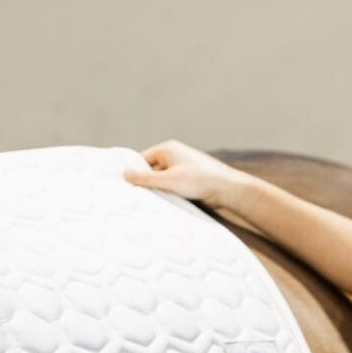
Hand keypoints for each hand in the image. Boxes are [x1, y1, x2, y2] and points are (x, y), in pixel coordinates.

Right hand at [122, 140, 237, 208]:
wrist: (226, 189)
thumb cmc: (199, 181)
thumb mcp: (168, 181)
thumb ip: (145, 179)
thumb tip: (125, 175)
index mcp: (167, 149)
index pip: (142, 160)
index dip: (134, 173)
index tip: (125, 187)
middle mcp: (174, 155)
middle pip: (151, 170)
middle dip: (146, 183)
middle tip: (136, 198)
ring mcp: (182, 167)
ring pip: (161, 179)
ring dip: (158, 190)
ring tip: (153, 201)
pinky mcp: (188, 178)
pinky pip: (171, 185)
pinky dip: (168, 193)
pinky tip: (166, 202)